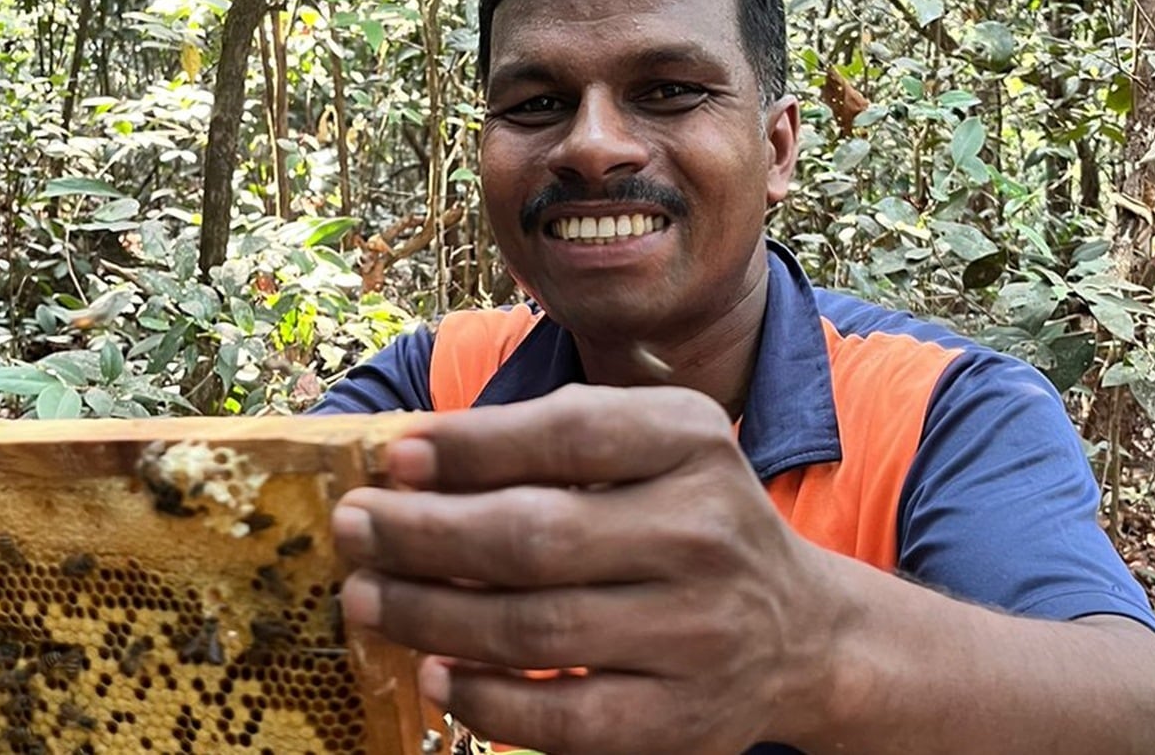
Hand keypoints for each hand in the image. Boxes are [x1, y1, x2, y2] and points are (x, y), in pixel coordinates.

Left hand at [332, 385, 840, 753]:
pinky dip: (489, 699)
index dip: (471, 447)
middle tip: (354, 530)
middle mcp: (706, 532)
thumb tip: (415, 462)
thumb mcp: (655, 451)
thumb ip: (555, 441)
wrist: (801, 634)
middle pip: (536, 536)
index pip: (569, 434)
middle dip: (423, 535)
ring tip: (368, 598)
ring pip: (536, 629)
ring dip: (431, 615)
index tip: (394, 459)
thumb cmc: (689, 523)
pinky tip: (438, 674)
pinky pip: (566, 718)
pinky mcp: (686, 719)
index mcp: (693, 444)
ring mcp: (700, 633)